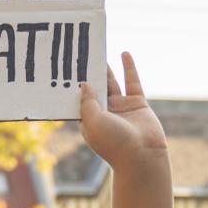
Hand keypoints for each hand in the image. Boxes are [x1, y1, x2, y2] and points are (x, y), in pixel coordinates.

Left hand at [79, 53, 166, 169]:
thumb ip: (87, 102)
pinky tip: (124, 54)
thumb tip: (84, 84)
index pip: (79, 100)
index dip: (73, 86)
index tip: (65, 70)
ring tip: (99, 52)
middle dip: (89, 74)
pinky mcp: (137, 103)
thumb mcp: (92, 121)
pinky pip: (132, 81)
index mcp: (89, 121)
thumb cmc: (113, 143)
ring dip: (106, 69)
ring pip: (112, 83)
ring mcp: (121, 108)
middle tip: (81, 55)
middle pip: (95, 89)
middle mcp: (104, 113)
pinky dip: (128, 68)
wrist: (142, 155)